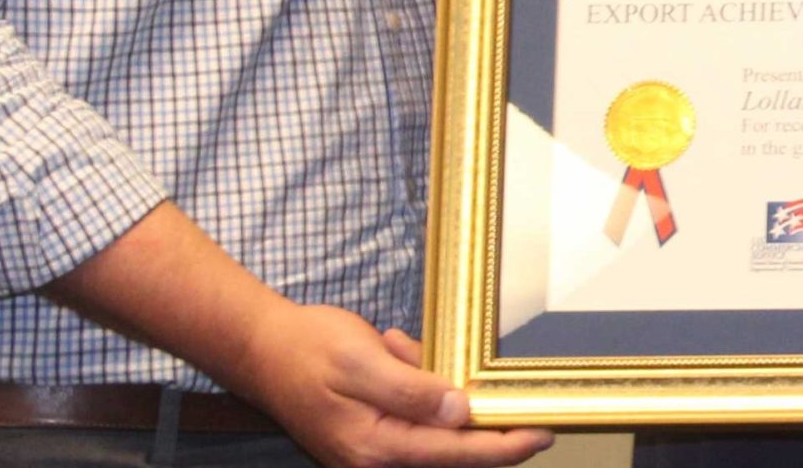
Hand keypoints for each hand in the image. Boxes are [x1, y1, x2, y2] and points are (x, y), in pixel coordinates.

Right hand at [227, 305, 551, 466]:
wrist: (259, 346)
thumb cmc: (305, 350)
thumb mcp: (360, 361)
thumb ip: (412, 390)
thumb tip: (461, 412)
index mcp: (375, 447)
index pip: (456, 452)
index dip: (505, 445)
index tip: (543, 432)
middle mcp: (376, 456)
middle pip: (452, 449)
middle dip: (476, 414)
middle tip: (496, 383)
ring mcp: (372, 447)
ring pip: (435, 427)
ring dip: (436, 386)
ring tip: (391, 347)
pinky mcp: (371, 432)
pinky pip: (414, 413)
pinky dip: (416, 380)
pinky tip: (389, 348)